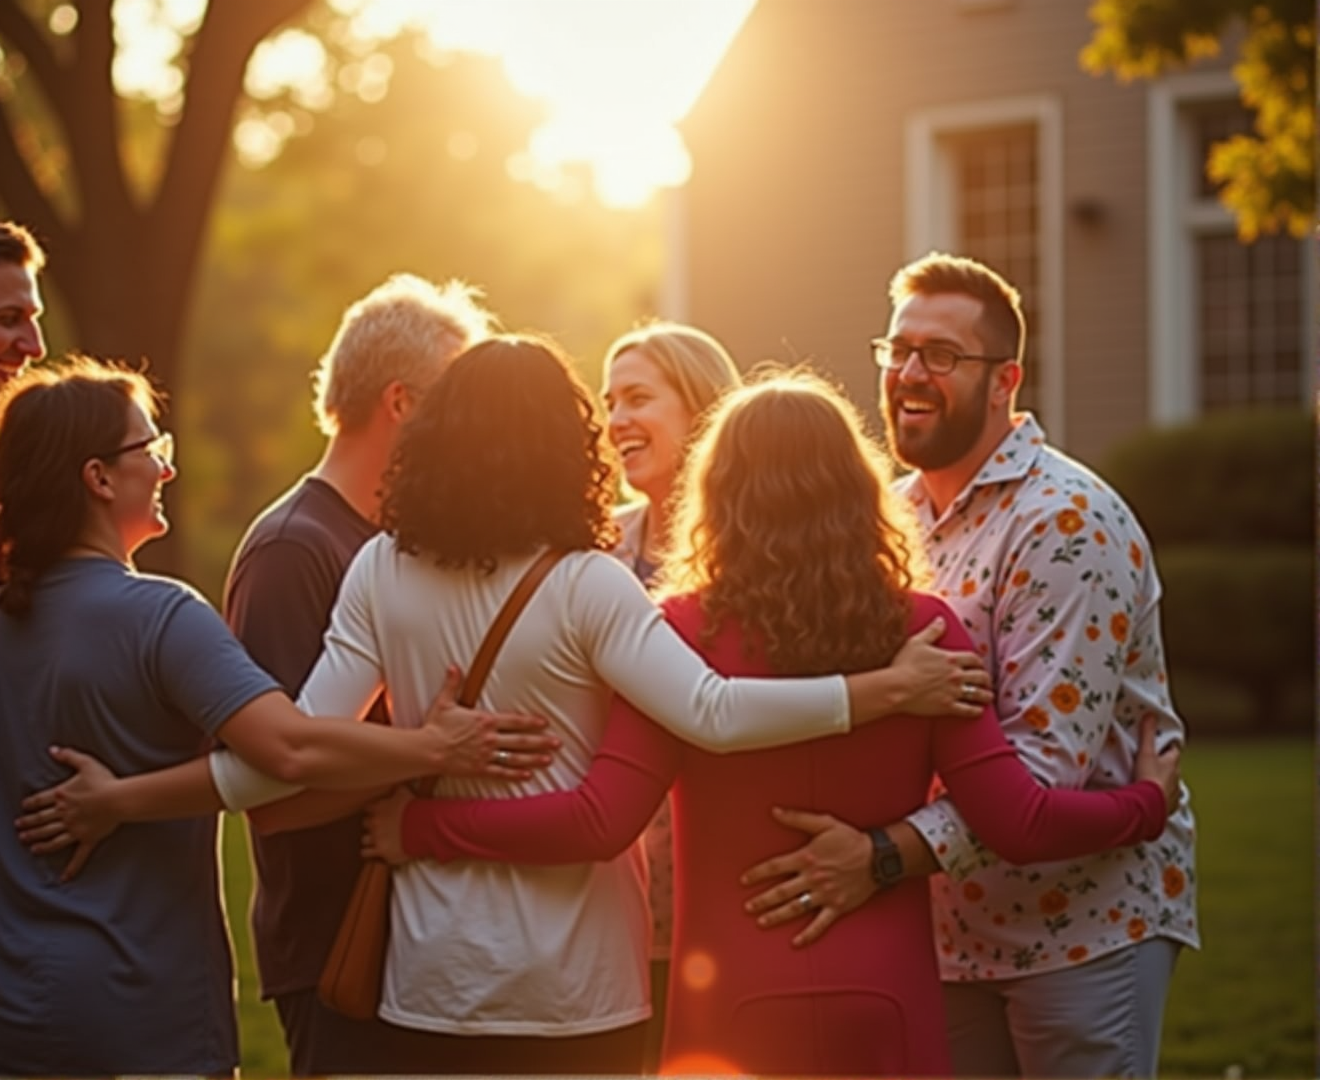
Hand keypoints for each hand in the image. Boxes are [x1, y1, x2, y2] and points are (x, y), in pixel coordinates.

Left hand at [15, 746, 120, 880]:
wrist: (119, 798)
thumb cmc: (104, 781)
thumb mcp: (86, 763)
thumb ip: (68, 756)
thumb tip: (52, 749)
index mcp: (61, 796)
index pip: (40, 801)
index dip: (30, 805)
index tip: (23, 808)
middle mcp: (63, 814)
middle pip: (41, 821)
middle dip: (29, 825)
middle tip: (19, 829)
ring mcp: (74, 829)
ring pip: (51, 837)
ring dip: (39, 841)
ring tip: (29, 844)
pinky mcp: (87, 839)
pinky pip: (78, 856)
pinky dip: (71, 868)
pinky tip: (64, 878)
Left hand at [362, 786, 413, 865]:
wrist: (422, 826)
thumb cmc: (414, 809)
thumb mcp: (405, 793)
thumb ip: (397, 790)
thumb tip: (395, 787)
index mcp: (378, 808)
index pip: (368, 809)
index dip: (374, 811)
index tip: (380, 813)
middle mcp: (374, 823)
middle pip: (365, 824)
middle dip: (372, 825)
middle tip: (381, 827)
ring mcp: (376, 838)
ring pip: (364, 839)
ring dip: (370, 840)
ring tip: (378, 841)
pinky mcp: (381, 851)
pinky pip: (366, 852)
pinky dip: (370, 852)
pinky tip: (377, 851)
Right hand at [425, 664, 559, 779]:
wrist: (426, 749)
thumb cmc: (435, 726)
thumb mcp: (445, 702)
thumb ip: (452, 683)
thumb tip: (453, 666)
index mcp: (485, 720)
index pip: (514, 720)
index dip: (531, 722)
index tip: (545, 723)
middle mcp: (489, 738)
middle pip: (520, 740)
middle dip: (541, 741)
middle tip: (557, 743)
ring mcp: (486, 754)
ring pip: (515, 757)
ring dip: (533, 759)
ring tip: (549, 760)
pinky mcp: (479, 769)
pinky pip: (500, 772)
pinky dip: (515, 774)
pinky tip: (527, 775)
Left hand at [739, 807, 874, 946]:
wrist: (877, 857)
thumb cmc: (850, 839)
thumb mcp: (824, 823)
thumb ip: (797, 818)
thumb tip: (775, 811)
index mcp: (806, 857)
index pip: (774, 867)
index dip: (757, 874)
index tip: (744, 880)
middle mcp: (812, 878)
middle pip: (781, 891)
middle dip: (762, 900)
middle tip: (748, 907)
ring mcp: (824, 895)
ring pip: (795, 908)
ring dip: (776, 916)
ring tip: (761, 922)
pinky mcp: (837, 907)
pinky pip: (820, 924)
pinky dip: (808, 935)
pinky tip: (796, 943)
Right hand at [891, 617, 991, 716]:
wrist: (896, 687)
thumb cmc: (904, 665)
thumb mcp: (917, 642)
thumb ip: (932, 631)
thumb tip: (941, 620)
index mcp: (951, 659)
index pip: (974, 659)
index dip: (979, 662)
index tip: (979, 666)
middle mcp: (956, 675)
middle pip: (981, 676)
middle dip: (986, 679)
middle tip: (987, 682)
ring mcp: (953, 692)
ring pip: (978, 694)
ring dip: (986, 695)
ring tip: (988, 697)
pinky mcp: (948, 707)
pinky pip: (968, 710)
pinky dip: (976, 710)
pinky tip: (979, 710)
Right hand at [1135, 715, 1181, 814]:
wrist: (1148, 807)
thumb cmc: (1148, 779)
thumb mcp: (1145, 752)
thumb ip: (1147, 733)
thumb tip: (1151, 714)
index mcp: (1173, 763)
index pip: (1174, 750)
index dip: (1169, 745)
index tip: (1163, 742)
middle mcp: (1176, 778)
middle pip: (1173, 767)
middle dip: (1166, 764)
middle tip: (1153, 761)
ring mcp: (1173, 793)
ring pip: (1171, 783)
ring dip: (1163, 781)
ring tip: (1151, 781)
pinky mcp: (1168, 807)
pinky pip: (1167, 800)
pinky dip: (1161, 797)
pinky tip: (1153, 798)